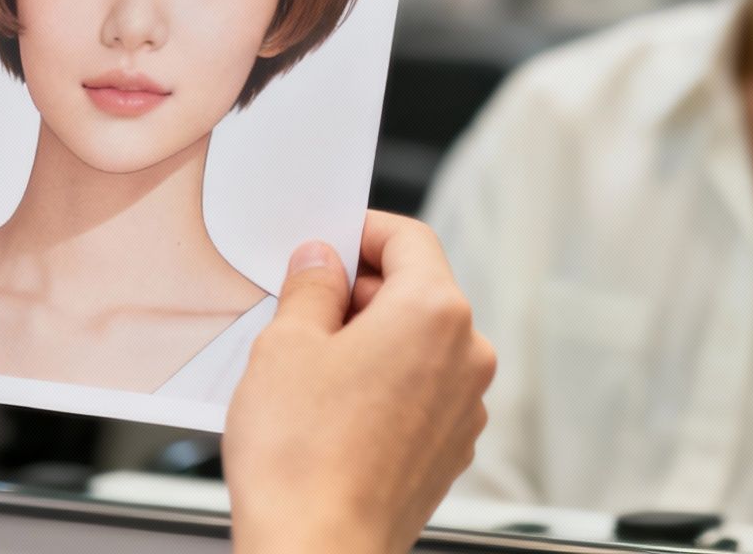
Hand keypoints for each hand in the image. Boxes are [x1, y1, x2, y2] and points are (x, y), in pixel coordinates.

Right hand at [224, 212, 495, 553]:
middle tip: (300, 305)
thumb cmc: (303, 460)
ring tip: (307, 368)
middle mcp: (467, 357)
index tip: (328, 240)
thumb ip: (310, 288)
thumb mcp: (285, 345)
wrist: (318, 550)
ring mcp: (464, 409)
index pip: (409, 238)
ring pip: (417, 345)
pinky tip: (329, 408)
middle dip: (359, 291)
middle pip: (416, 291)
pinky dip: (381, 384)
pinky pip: (419, 392)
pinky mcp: (450, 450)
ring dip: (369, 341)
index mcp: (435, 313)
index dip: (361, 231)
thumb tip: (320, 264)